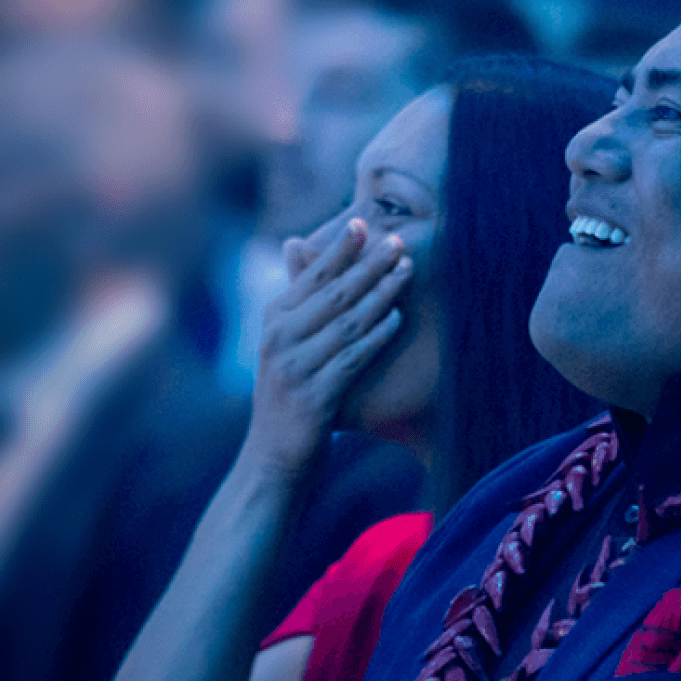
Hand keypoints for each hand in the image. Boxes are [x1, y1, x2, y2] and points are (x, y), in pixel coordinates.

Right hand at [243, 217, 412, 476]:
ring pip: (347, 321)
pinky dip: (376, 337)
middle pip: (333, 292)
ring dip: (381, 293)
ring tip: (407, 270)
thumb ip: (299, 299)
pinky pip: (352, 358)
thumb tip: (295, 241)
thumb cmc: (288, 395)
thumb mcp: (286, 343)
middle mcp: (279, 338)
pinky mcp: (314, 396)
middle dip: (369, 264)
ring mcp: (295, 367)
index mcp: (274, 320)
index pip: (311, 275)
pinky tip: (397, 319)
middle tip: (398, 241)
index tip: (364, 221)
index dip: (339, 248)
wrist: (272, 458)